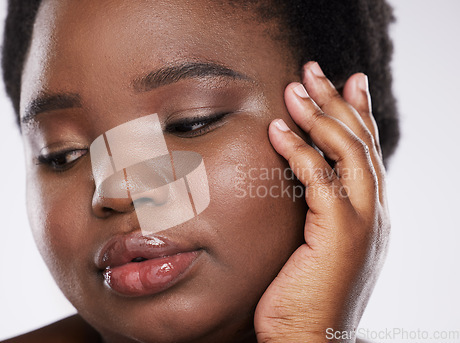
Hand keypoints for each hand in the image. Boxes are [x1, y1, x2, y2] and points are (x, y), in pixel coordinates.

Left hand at [254, 62, 389, 341]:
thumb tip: (306, 181)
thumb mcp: (319, 244)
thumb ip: (320, 210)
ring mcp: (362, 223)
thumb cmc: (307, 294)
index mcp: (371, 212)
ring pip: (348, 154)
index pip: (366, 152)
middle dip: (338, 102)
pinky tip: (278, 130)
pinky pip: (320, 182)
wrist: (312, 340)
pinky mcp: (340, 235)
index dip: (357, 114)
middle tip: (315, 70)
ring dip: (320, 116)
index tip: (345, 83)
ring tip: (296, 87)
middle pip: (360, 143)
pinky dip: (300, 152)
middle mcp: (375, 212)